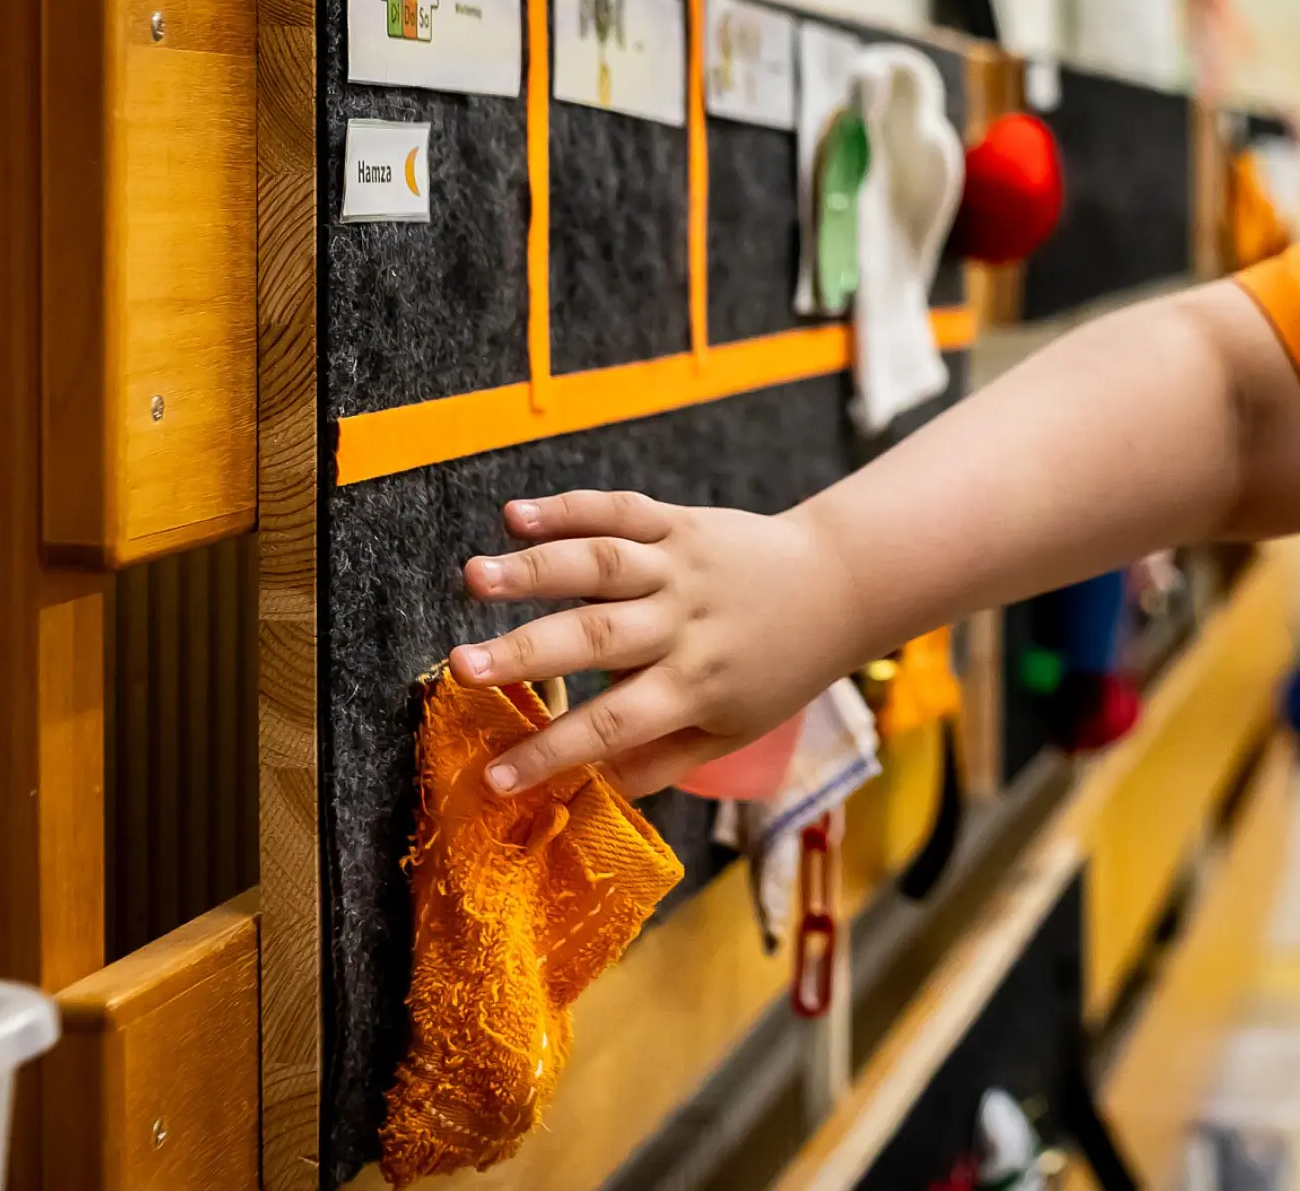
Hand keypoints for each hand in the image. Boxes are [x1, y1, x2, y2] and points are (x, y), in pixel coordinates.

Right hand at [450, 492, 862, 797]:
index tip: (493, 778)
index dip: (551, 753)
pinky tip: (513, 514)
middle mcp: (684, 624)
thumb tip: (591, 790)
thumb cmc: (779, 669)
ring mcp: (681, 567)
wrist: (838, 585)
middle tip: (461, 667)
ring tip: (473, 578)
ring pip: (601, 564)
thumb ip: (663, 759)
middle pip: (598, 640)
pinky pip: (621, 512)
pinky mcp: (681, 522)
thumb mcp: (734, 730)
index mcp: (696, 686)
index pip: (613, 726)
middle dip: (526, 654)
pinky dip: (567, 508)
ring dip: (533, 568)